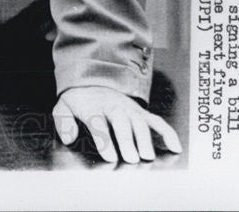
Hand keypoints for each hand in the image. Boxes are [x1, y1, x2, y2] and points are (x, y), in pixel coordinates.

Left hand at [52, 86, 182, 163]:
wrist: (93, 79)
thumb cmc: (79, 100)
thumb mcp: (63, 106)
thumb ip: (63, 121)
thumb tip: (69, 138)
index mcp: (92, 106)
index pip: (98, 122)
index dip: (104, 140)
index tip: (110, 157)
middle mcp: (113, 106)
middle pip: (122, 122)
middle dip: (127, 140)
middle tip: (132, 159)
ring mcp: (129, 109)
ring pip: (139, 122)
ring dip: (145, 139)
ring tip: (148, 157)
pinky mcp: (141, 113)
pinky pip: (157, 121)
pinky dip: (168, 133)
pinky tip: (175, 148)